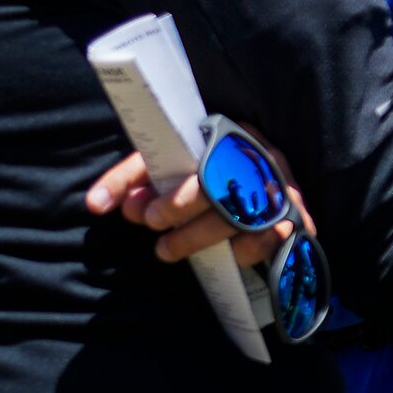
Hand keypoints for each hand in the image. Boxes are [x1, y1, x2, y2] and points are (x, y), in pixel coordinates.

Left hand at [85, 141, 315, 271]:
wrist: (238, 166)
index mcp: (232, 135)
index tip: (147, 217)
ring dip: (208, 241)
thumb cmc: (190, 166)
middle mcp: (262, 157)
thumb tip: (96, 203)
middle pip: (231, 195)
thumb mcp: (159, 164)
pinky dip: (255, 249)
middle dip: (190, 225)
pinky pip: (281, 236)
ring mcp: (282, 185)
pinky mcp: (295, 213)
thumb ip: (130, 180)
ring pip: (252, 220)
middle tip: (159, 242)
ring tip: (170, 251)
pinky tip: (231, 257)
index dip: (179, 195)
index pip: (209, 163)